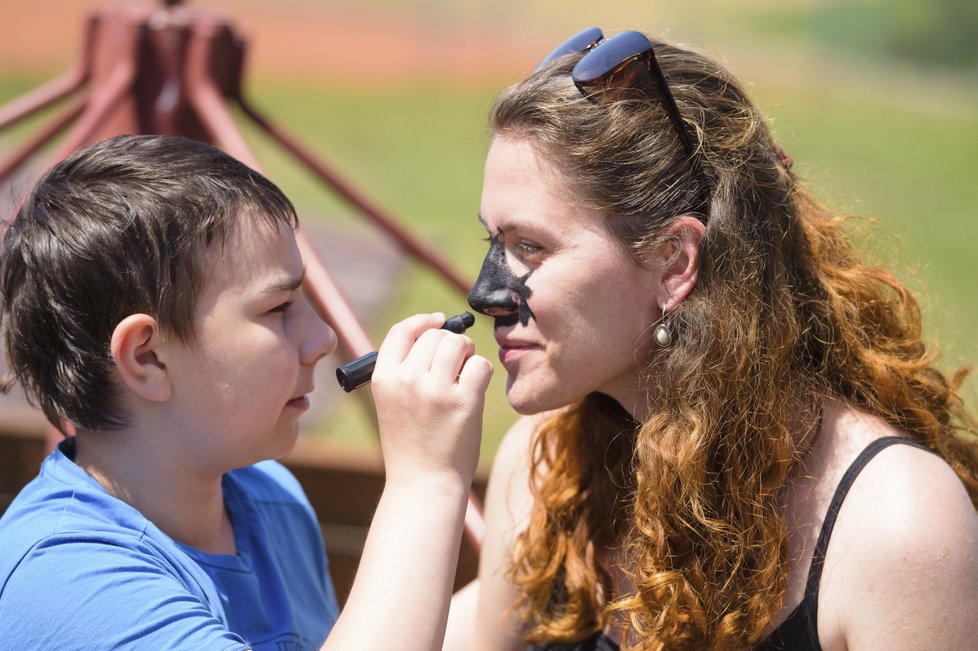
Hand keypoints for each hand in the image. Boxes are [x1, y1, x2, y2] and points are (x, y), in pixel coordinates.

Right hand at [370, 313, 492, 486]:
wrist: (423, 483)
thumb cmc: (411, 444)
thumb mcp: (393, 403)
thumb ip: (405, 370)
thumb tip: (436, 331)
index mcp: (383, 378)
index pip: (402, 331)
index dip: (422, 321)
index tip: (438, 321)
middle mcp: (407, 379)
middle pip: (435, 335)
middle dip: (450, 343)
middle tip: (456, 365)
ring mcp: (436, 390)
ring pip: (458, 344)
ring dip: (467, 354)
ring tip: (465, 375)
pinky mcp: (464, 402)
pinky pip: (480, 365)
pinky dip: (482, 373)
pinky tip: (475, 390)